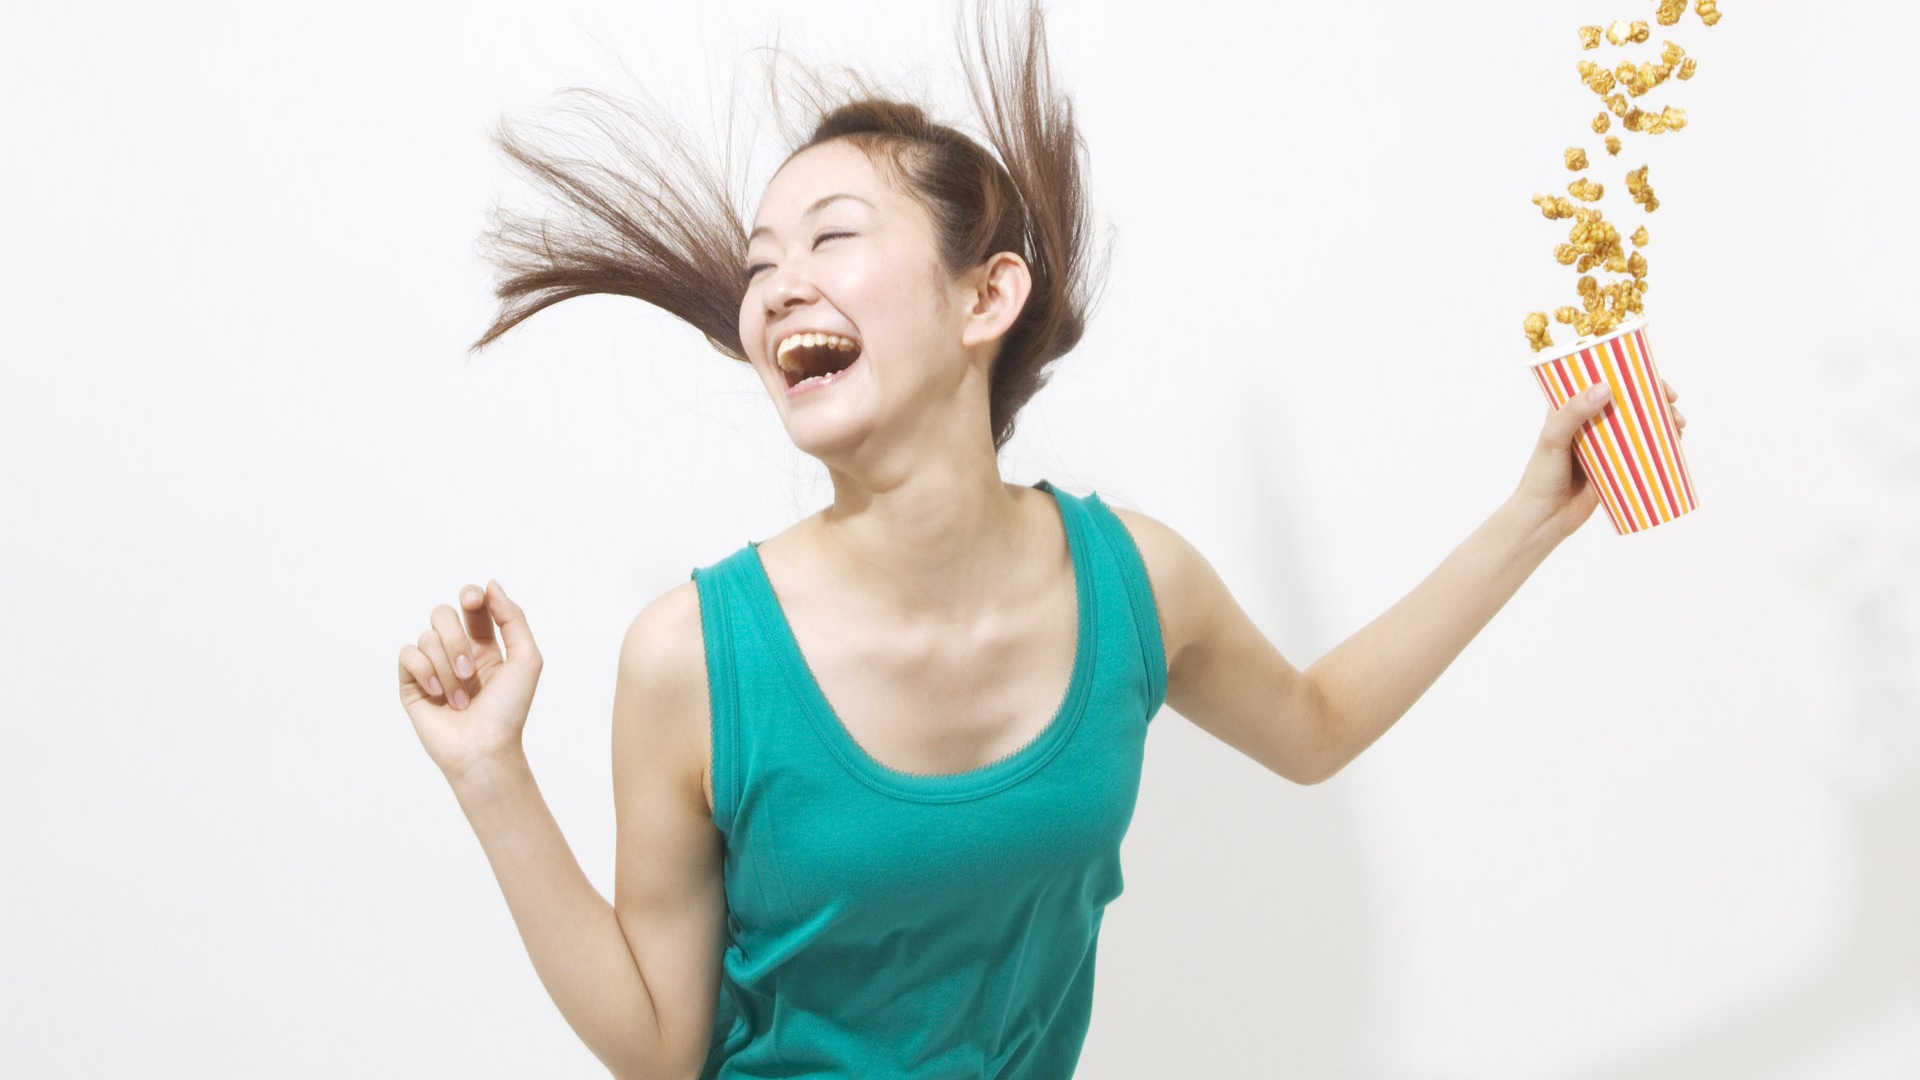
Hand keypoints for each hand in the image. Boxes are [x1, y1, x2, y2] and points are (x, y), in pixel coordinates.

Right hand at [397, 580, 543, 782]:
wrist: (484, 748)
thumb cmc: (509, 710)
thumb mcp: (526, 659)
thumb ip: (513, 619)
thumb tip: (490, 584)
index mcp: (485, 645)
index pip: (472, 605)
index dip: (470, 596)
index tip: (473, 601)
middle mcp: (456, 652)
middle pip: (442, 614)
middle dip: (456, 639)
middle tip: (471, 670)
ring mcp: (432, 667)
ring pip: (427, 636)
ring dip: (447, 667)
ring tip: (462, 698)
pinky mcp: (411, 683)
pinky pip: (408, 654)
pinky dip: (425, 673)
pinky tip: (438, 695)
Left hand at [1512, 379, 1685, 541]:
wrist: (1542, 520)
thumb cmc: (1540, 478)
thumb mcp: (1552, 440)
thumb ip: (1572, 414)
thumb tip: (1605, 388)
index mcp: (1569, 410)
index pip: (1601, 383)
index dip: (1629, 376)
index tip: (1652, 378)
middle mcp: (1588, 425)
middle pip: (1626, 403)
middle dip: (1653, 399)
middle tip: (1672, 402)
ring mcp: (1602, 447)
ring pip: (1637, 427)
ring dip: (1661, 421)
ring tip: (1679, 424)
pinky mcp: (1614, 468)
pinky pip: (1641, 452)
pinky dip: (1660, 446)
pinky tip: (1675, 445)